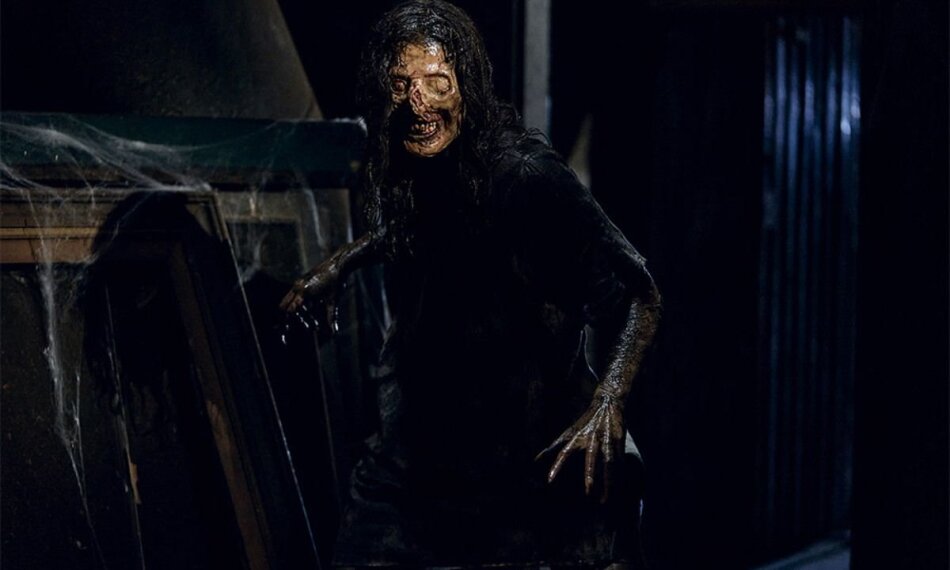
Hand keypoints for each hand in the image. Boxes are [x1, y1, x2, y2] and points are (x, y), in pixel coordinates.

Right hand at [279, 261, 341, 330]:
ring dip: (295, 310)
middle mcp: (298, 286)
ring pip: (287, 299)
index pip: (291, 310)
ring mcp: (298, 282)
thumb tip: (333, 332)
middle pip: (285, 305)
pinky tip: (311, 308)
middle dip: (291, 317)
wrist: (338, 264)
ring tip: (309, 319)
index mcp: (304, 292)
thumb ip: (331, 317)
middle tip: (300, 325)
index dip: (294, 321)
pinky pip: (293, 293)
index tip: (297, 329)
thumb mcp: (333, 301)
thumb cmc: (336, 282)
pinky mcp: (301, 280)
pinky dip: (298, 302)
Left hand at [537, 386, 624, 500]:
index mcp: (576, 437)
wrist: (608, 402)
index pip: (563, 453)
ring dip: (607, 482)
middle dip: (590, 475)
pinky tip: (618, 490)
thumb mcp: (569, 432)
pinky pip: (619, 462)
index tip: (549, 481)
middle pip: (591, 459)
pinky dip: (619, 477)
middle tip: (588, 492)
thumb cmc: (586, 421)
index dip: (556, 466)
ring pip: (608, 464)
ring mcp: (606, 440)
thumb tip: (536, 459)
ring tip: (604, 499)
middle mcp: (591, 439)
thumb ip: (554, 446)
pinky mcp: (619, 442)